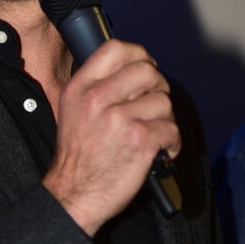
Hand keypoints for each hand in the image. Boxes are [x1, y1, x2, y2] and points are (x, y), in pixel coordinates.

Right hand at [43, 39, 180, 235]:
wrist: (74, 195)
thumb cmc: (77, 157)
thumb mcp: (73, 111)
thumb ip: (97, 87)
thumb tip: (132, 70)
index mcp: (80, 88)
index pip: (116, 48)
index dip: (139, 55)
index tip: (145, 70)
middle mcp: (98, 98)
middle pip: (147, 70)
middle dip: (158, 88)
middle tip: (153, 106)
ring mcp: (120, 118)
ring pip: (164, 101)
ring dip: (164, 119)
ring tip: (152, 134)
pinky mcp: (140, 139)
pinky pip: (172, 129)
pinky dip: (172, 143)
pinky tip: (159, 151)